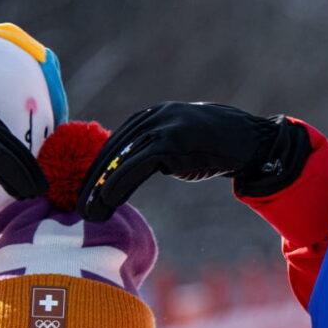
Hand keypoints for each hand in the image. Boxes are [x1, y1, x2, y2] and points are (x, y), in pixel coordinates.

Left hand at [78, 103, 311, 218]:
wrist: (251, 141)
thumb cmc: (216, 146)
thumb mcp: (180, 142)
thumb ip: (154, 148)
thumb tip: (128, 170)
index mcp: (150, 116)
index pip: (113, 144)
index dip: (96, 171)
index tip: (83, 194)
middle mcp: (152, 117)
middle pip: (111, 151)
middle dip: (91, 181)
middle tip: (77, 208)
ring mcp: (162, 127)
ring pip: (120, 159)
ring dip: (100, 188)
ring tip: (88, 212)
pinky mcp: (172, 141)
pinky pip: (136, 165)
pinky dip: (118, 184)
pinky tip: (107, 201)